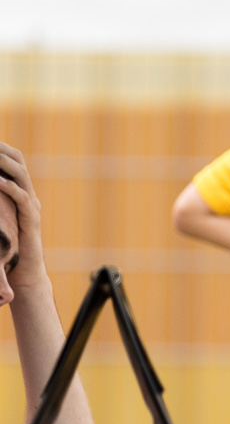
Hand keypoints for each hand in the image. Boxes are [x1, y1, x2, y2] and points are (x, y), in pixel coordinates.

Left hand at [0, 143, 49, 292]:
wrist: (25, 274)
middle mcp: (29, 197)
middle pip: (20, 164)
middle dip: (4, 150)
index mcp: (21, 194)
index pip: (15, 164)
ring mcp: (32, 208)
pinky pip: (23, 200)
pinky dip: (11, 189)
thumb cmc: (7, 249)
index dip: (3, 150)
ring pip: (22, 178)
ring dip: (5, 164)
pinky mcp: (31, 221)